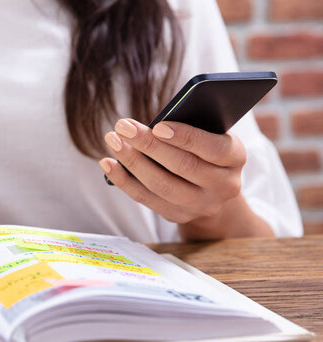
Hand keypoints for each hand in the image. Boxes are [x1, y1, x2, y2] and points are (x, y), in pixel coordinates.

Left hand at [99, 118, 272, 239]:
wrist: (213, 187)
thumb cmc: (205, 147)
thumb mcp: (211, 132)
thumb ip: (194, 125)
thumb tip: (155, 124)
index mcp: (236, 158)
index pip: (213, 148)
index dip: (185, 138)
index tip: (158, 126)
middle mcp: (224, 186)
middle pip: (183, 167)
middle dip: (149, 146)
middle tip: (123, 126)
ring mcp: (201, 205)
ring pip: (162, 185)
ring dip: (132, 162)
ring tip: (113, 141)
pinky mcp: (178, 215)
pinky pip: (146, 199)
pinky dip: (124, 181)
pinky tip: (107, 163)